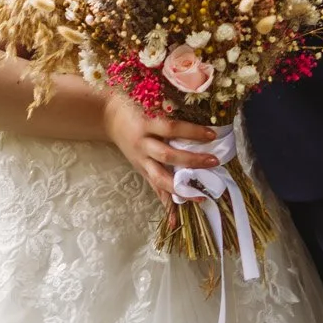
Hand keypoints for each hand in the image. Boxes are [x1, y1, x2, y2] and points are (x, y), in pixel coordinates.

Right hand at [101, 94, 222, 201]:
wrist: (108, 116)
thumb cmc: (135, 105)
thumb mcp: (150, 101)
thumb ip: (170, 109)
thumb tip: (201, 112)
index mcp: (146, 124)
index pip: (171, 128)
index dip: (191, 132)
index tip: (212, 135)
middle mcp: (142, 144)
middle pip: (168, 155)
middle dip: (192, 160)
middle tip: (214, 162)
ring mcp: (140, 160)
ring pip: (160, 178)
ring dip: (181, 188)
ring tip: (200, 196)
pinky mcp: (141, 170)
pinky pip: (154, 189)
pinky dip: (165, 204)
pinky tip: (174, 220)